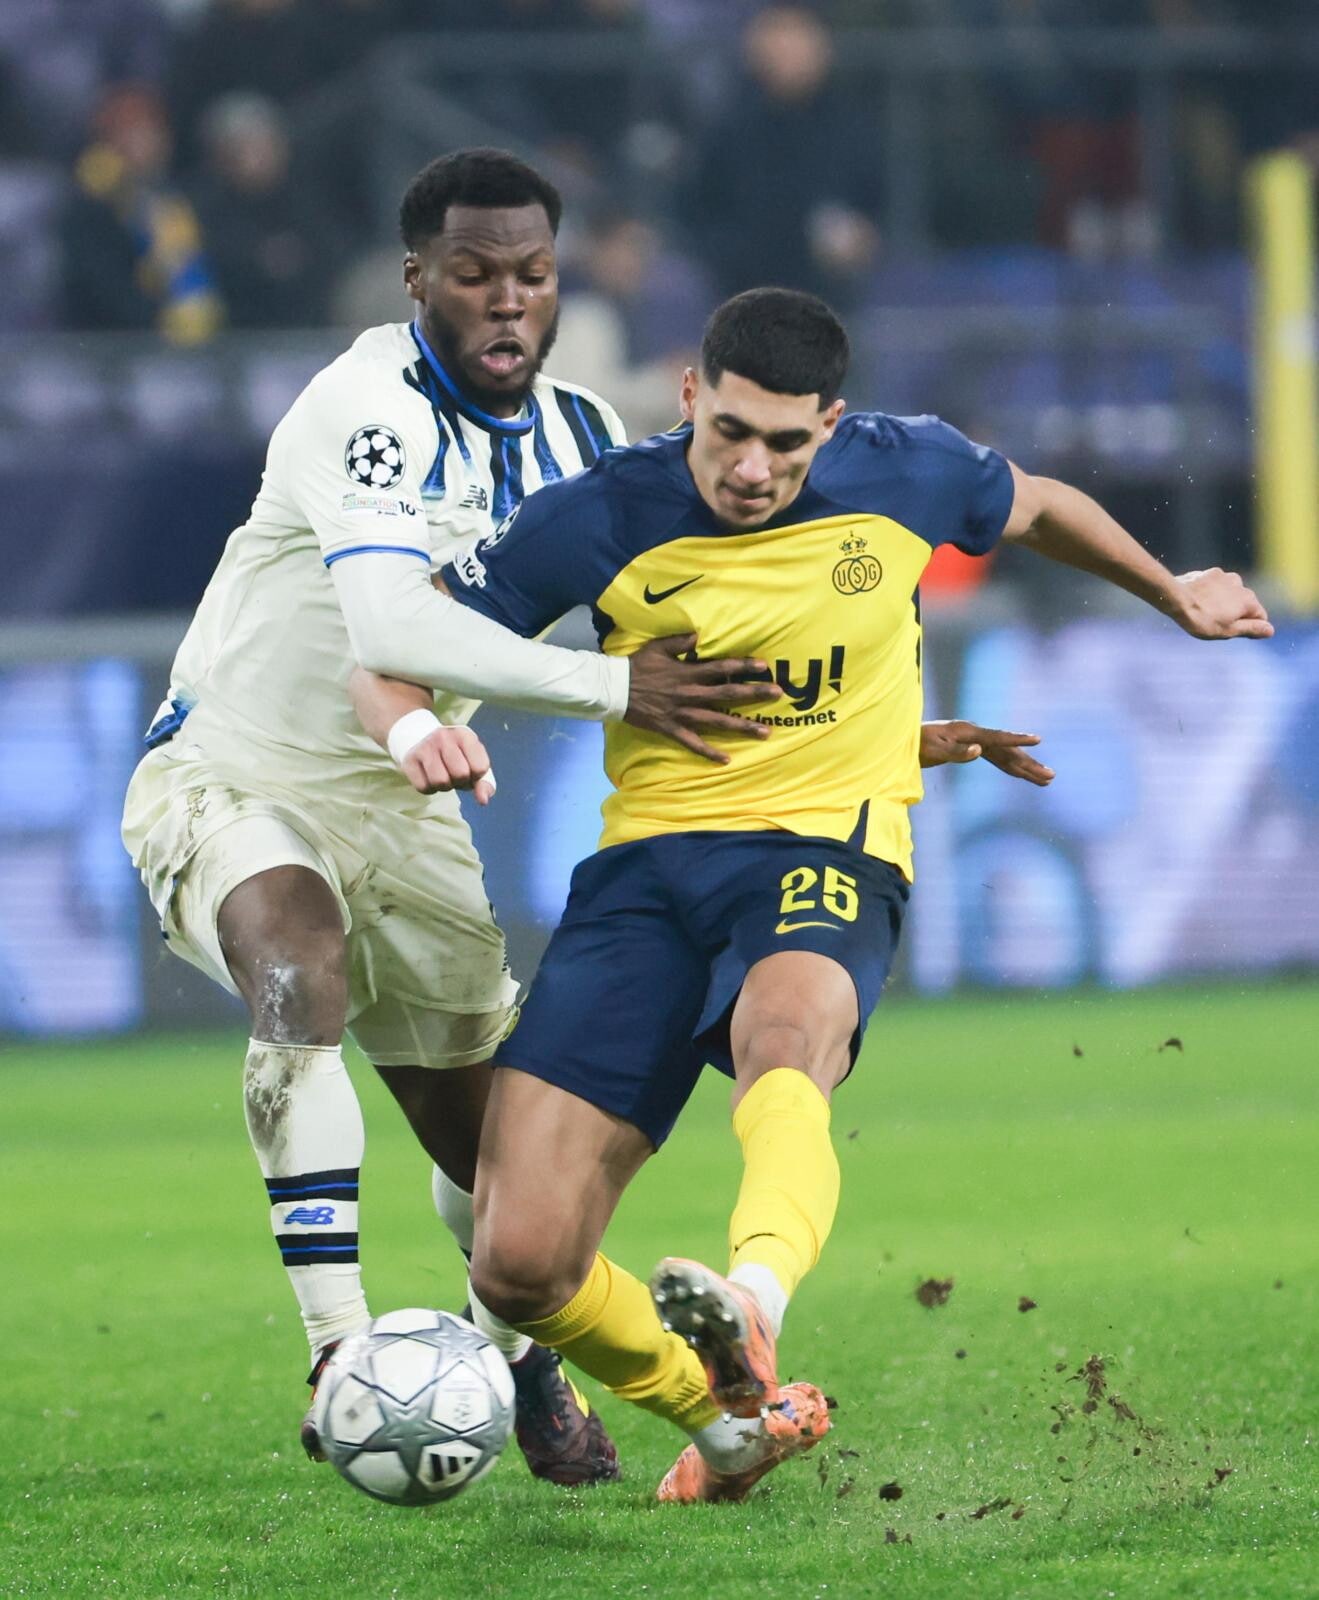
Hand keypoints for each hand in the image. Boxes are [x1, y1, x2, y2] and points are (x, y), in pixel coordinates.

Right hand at [400, 724, 496, 804]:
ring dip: (444, 787)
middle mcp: (444, 737)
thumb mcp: (473, 762)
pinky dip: (430, 789)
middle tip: (454, 773)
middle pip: (460, 775)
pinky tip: (429, 777)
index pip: (480, 768)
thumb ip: (485, 783)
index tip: (469, 769)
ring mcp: (425, 747)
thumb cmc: (455, 755)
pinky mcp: (409, 760)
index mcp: (465, 735)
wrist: (419, 737)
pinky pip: (424, 788)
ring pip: (441, 782)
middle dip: (460, 781)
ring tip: (443, 775)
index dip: (476, 776)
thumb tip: (483, 801)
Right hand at [625, 634, 783, 762]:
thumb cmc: (637, 666)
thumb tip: (700, 636)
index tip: (764, 666)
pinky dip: (709, 752)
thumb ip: (680, 642)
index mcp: (688, 673)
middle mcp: (690, 694)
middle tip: (777, 693)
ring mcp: (682, 713)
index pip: (721, 667)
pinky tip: (727, 759)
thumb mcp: (658, 647)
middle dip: (754, 693)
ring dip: (742, 726)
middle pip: (728, 693)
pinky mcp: (672, 729)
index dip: (743, 666)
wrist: (615, 690)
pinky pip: (693, 743)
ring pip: (718, 721)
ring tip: (766, 732)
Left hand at [919, 721, 1054, 786]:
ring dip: (1025, 769)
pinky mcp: (973, 750)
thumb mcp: (933, 749)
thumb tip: (980, 751)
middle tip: (1051, 776)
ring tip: (1047, 780)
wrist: (904, 741)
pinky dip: (1011, 769)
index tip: (1038, 739)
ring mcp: (976, 742)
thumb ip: (956, 752)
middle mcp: (976, 735)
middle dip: (1030, 764)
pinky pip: (997, 760)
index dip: (1017, 739)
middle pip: (1009, 750)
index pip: (998, 737)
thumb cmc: (916, 744)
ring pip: (1006, 757)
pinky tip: (1023, 775)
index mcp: (968, 731)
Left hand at [1167, 568, 1273, 639]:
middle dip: (1235, 613)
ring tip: (1206, 611)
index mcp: (1249, 600)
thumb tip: (1270, 630)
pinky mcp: (1210, 573)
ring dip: (1224, 601)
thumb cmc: (1202, 619)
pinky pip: (1217, 585)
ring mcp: (1225, 576)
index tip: (1232, 632)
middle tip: (1215, 623)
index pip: (1260, 617)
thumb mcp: (1228, 631)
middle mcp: (1241, 585)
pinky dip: (1212, 592)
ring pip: (1231, 593)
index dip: (1249, 627)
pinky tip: (1199, 599)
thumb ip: (1251, 629)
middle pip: (1245, 603)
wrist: (1176, 599)